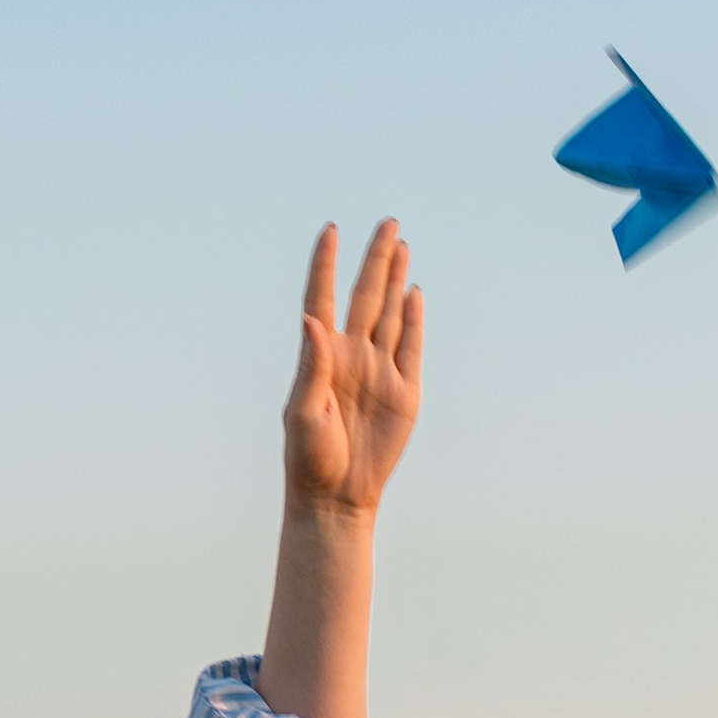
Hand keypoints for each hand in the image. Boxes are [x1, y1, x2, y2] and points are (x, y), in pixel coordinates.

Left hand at [282, 219, 422, 517]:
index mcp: (320, 356)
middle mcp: (351, 355)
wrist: (338, 496)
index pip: (321, 298)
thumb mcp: (302, 411)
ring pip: (391, 313)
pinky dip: (414, 318)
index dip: (325, 264)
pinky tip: (413, 291)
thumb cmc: (309, 457)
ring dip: (396, 278)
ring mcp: (379, 370)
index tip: (330, 229)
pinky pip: (411, 345)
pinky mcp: (404, 390)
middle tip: (387, 222)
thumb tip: (312, 321)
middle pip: (365, 296)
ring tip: (401, 244)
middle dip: (375, 258)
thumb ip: (310, 365)